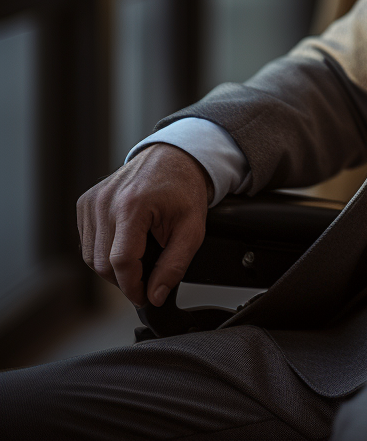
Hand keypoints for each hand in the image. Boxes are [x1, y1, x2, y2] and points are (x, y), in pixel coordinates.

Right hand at [77, 142, 212, 306]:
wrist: (175, 158)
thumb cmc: (185, 190)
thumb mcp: (193, 229)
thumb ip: (174, 265)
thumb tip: (155, 297)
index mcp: (133, 205)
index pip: (121, 262)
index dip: (133, 286)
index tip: (146, 296)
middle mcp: (106, 202)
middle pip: (103, 264)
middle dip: (125, 280)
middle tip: (147, 278)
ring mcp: (92, 201)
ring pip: (91, 257)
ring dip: (112, 268)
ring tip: (139, 259)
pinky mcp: (85, 202)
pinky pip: (88, 242)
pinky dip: (103, 251)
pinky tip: (125, 243)